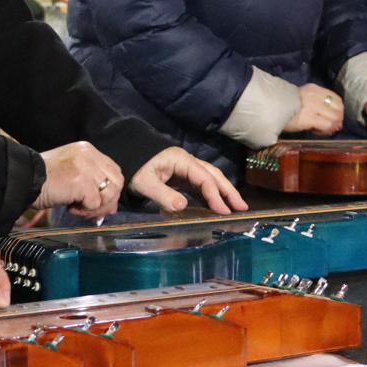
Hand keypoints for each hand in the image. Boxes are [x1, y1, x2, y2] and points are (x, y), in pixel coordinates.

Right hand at [34, 140, 122, 218]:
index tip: (99, 203)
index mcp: (88, 150)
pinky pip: (94, 203)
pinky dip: (84, 211)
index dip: (111, 190)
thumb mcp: (71, 173)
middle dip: (108, 202)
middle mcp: (90, 155)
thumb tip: (111, 207)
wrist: (24, 179)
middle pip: (117, 182)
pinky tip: (70, 209)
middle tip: (92, 212)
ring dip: (96, 208)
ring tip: (78, 210)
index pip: (113, 171)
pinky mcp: (82, 182)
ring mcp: (87, 167)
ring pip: (109, 194)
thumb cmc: (44, 179)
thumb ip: (91, 183)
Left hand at [129, 146, 248, 214]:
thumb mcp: (144, 182)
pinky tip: (216, 206)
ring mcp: (185, 169)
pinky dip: (210, 195)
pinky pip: (200, 185)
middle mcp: (187, 162)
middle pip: (213, 175)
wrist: (125, 155)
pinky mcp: (181, 176)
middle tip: (242, 208)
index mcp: (181, 160)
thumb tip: (182, 206)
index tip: (223, 211)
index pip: (204, 178)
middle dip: (228, 191)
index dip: (215, 195)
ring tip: (235, 208)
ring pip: (209, 179)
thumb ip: (162, 194)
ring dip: (223, 192)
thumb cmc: (134, 167)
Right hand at [283, 84, 343, 135]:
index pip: (336, 98)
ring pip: (335, 117)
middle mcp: (316, 96)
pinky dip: (325, 130)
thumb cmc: (284, 104)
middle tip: (330, 126)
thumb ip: (315, 103)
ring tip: (322, 129)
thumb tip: (330, 117)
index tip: (333, 118)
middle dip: (337, 119)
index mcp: (314, 88)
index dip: (338, 110)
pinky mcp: (310, 118)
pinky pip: (327, 125)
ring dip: (332, 126)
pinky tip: (316, 131)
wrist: (269, 107)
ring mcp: (314, 107)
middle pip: (339, 108)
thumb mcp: (301, 97)